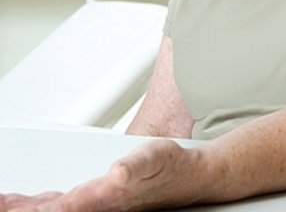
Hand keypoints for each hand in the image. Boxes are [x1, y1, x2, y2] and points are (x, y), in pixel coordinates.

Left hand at [0, 139, 203, 211]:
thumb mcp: (156, 157)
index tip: (14, 208)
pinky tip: (26, 204)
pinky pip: (60, 204)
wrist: (189, 178)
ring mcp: (95, 204)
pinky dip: (38, 204)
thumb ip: (136, 165)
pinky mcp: (96, 199)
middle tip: (1, 204)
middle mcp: (97, 205)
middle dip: (25, 209)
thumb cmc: (171, 167)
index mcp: (105, 197)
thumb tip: (118, 173)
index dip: (42, 209)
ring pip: (53, 210)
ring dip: (28, 208)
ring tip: (5, 204)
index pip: (64, 208)